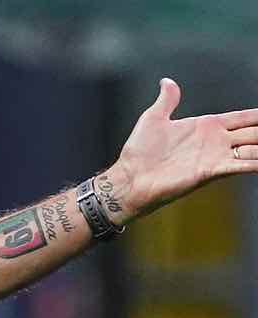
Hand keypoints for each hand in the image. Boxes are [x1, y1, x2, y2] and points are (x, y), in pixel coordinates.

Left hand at [109, 78, 257, 222]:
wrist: (130, 177)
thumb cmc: (139, 152)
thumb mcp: (153, 118)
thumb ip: (167, 100)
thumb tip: (167, 81)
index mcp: (208, 125)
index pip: (244, 117)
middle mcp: (217, 141)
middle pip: (254, 132)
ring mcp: (216, 156)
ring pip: (254, 147)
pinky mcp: (212, 171)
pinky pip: (243, 165)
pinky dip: (257, 162)